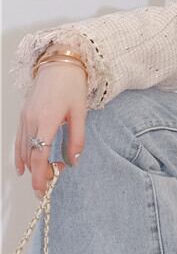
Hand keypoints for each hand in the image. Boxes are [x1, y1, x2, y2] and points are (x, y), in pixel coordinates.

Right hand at [15, 62, 87, 196]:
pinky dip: (20, 154)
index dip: (41, 175)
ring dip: (30, 166)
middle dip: (37, 174)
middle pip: (30, 155)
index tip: (43, 189)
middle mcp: (32, 120)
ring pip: (22, 149)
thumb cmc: (72, 85)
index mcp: (47, 120)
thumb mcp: (80, 112)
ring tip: (40, 179)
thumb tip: (73, 161)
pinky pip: (19, 139)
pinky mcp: (24, 114)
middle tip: (46, 188)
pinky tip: (22, 166)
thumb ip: (77, 138)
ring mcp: (25, 117)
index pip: (40, 155)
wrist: (60, 63)